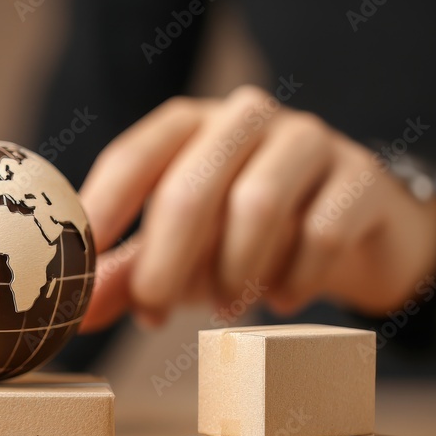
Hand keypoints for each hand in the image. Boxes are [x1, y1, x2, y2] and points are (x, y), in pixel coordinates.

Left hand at [79, 85, 435, 330]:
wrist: (355, 230)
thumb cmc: (246, 237)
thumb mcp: (180, 253)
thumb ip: (128, 275)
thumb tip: (74, 316)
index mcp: (189, 127)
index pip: (133, 157)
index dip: (102, 210)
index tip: (78, 266)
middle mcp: (243, 119)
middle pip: (192, 185)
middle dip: (165, 260)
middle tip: (153, 313)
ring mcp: (307, 140)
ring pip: (259, 202)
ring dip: (234, 270)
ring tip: (227, 310)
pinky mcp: (361, 176)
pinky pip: (323, 230)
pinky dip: (296, 277)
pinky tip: (283, 300)